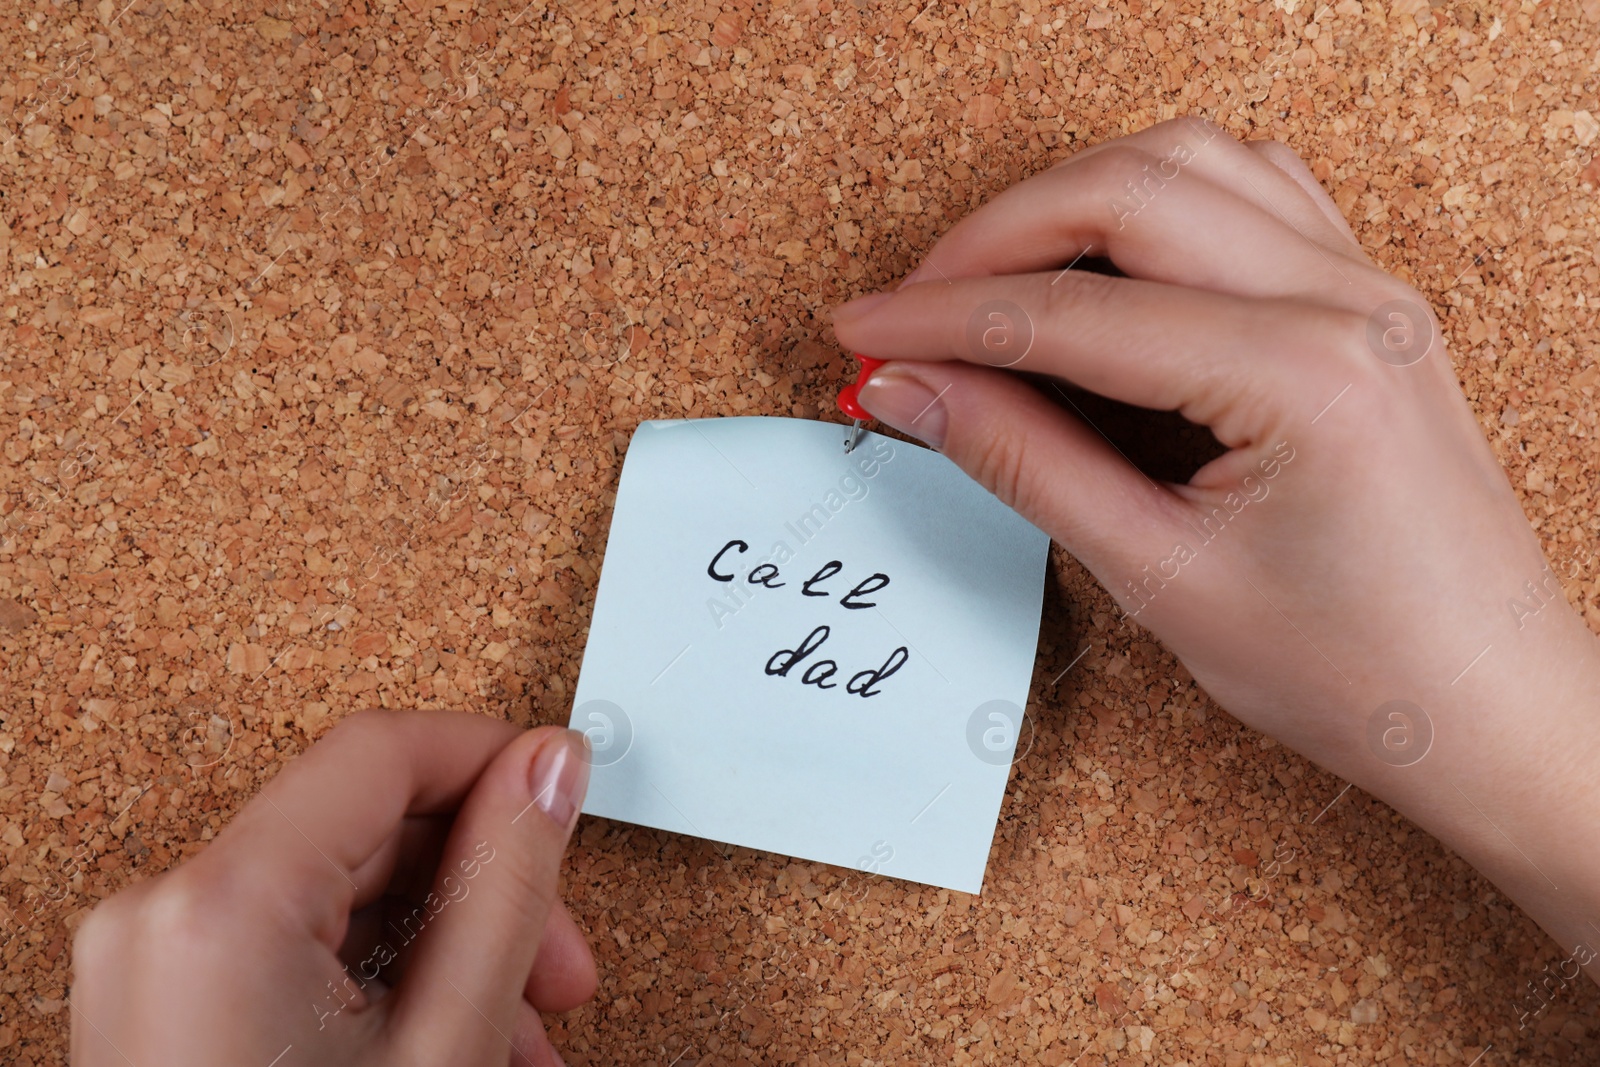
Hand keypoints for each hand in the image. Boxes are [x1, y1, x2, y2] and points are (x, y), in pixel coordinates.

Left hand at [71, 711, 593, 1066]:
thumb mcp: (443, 1046)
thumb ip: (507, 888)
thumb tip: (547, 773)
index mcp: (221, 904)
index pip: (381, 752)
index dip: (493, 758)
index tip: (562, 790)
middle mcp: (165, 917)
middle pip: (367, 825)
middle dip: (484, 885)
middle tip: (560, 962)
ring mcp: (154, 967)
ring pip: (343, 895)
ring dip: (450, 948)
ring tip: (516, 1037)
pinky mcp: (165, 1009)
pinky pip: (300, 951)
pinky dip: (388, 986)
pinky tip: (453, 1046)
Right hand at [832, 117, 1599, 964]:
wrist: (1487, 707)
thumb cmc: (1360, 671)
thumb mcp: (1163, 578)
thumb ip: (1026, 463)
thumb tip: (917, 390)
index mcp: (1303, 375)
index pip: (1073, 311)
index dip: (943, 317)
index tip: (864, 334)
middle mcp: (1347, 302)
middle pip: (1127, 191)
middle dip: (994, 238)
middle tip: (909, 306)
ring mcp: (1366, 290)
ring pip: (1188, 164)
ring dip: (1070, 201)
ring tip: (990, 280)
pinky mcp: (1365, 303)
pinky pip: (1248, 192)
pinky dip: (1153, 204)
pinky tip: (1104, 262)